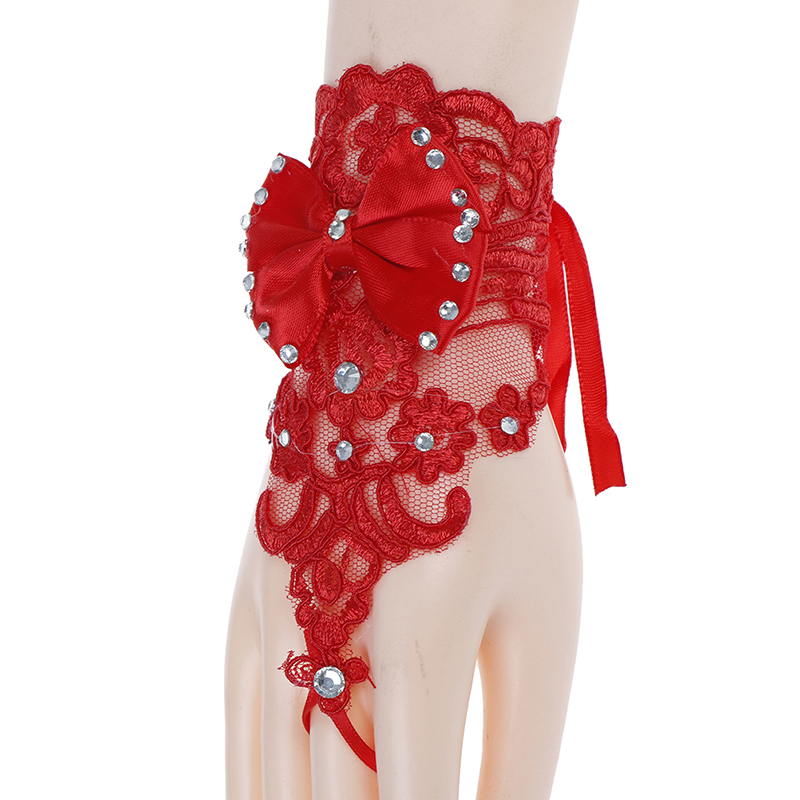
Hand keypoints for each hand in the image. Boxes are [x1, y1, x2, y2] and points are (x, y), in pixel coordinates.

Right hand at [225, 409, 580, 799]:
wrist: (423, 366)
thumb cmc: (506, 485)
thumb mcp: (543, 606)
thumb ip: (522, 739)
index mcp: (427, 621)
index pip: (417, 795)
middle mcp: (333, 614)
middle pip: (338, 790)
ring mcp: (277, 599)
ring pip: (277, 763)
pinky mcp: (253, 584)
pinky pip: (239, 709)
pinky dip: (253, 779)